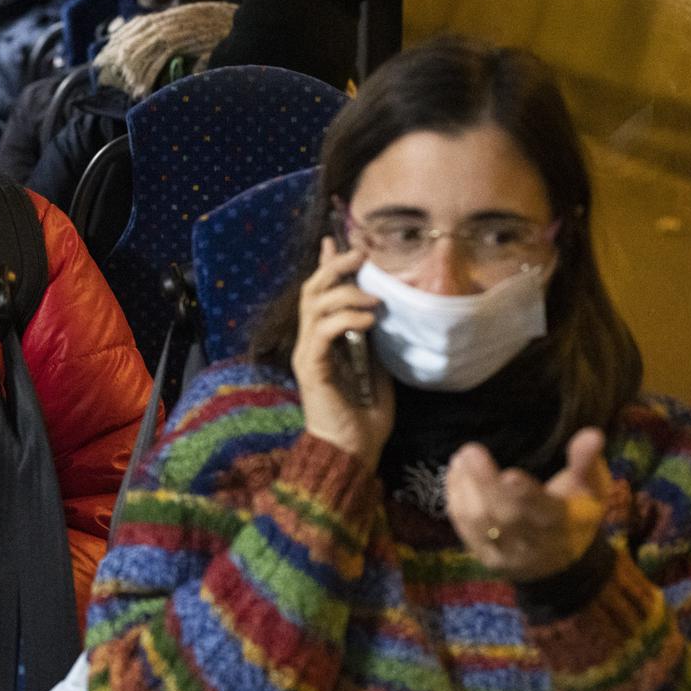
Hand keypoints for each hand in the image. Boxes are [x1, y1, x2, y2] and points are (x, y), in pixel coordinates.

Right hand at [292, 237, 393, 470]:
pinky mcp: (311, 367)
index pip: (320, 293)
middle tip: (361, 255)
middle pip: (312, 291)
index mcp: (324, 340)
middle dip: (335, 267)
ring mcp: (308, 354)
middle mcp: (310, 342)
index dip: (327, 265)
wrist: (353, 449)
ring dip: (344, 293)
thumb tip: (382, 310)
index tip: (336, 240)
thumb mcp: (376, 366)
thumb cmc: (365, 414)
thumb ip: (372, 339)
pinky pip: (322, 332)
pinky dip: (344, 319)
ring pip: (314, 305)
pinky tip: (366, 319)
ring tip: (372, 298)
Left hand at [446, 427, 609, 580]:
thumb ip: (586, 462)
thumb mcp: (591, 488)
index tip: (509, 474)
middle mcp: (533, 544)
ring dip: (465, 487)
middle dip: (485, 483)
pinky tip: (457, 474)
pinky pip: (463, 527)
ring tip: (462, 458)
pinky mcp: (484, 555)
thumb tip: (592, 434)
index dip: (525, 495)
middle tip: (470, 451)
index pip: (543, 511)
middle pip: (504, 516)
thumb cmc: (576, 512)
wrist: (560, 561)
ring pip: (478, 522)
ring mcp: (506, 554)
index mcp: (563, 524)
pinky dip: (456, 498)